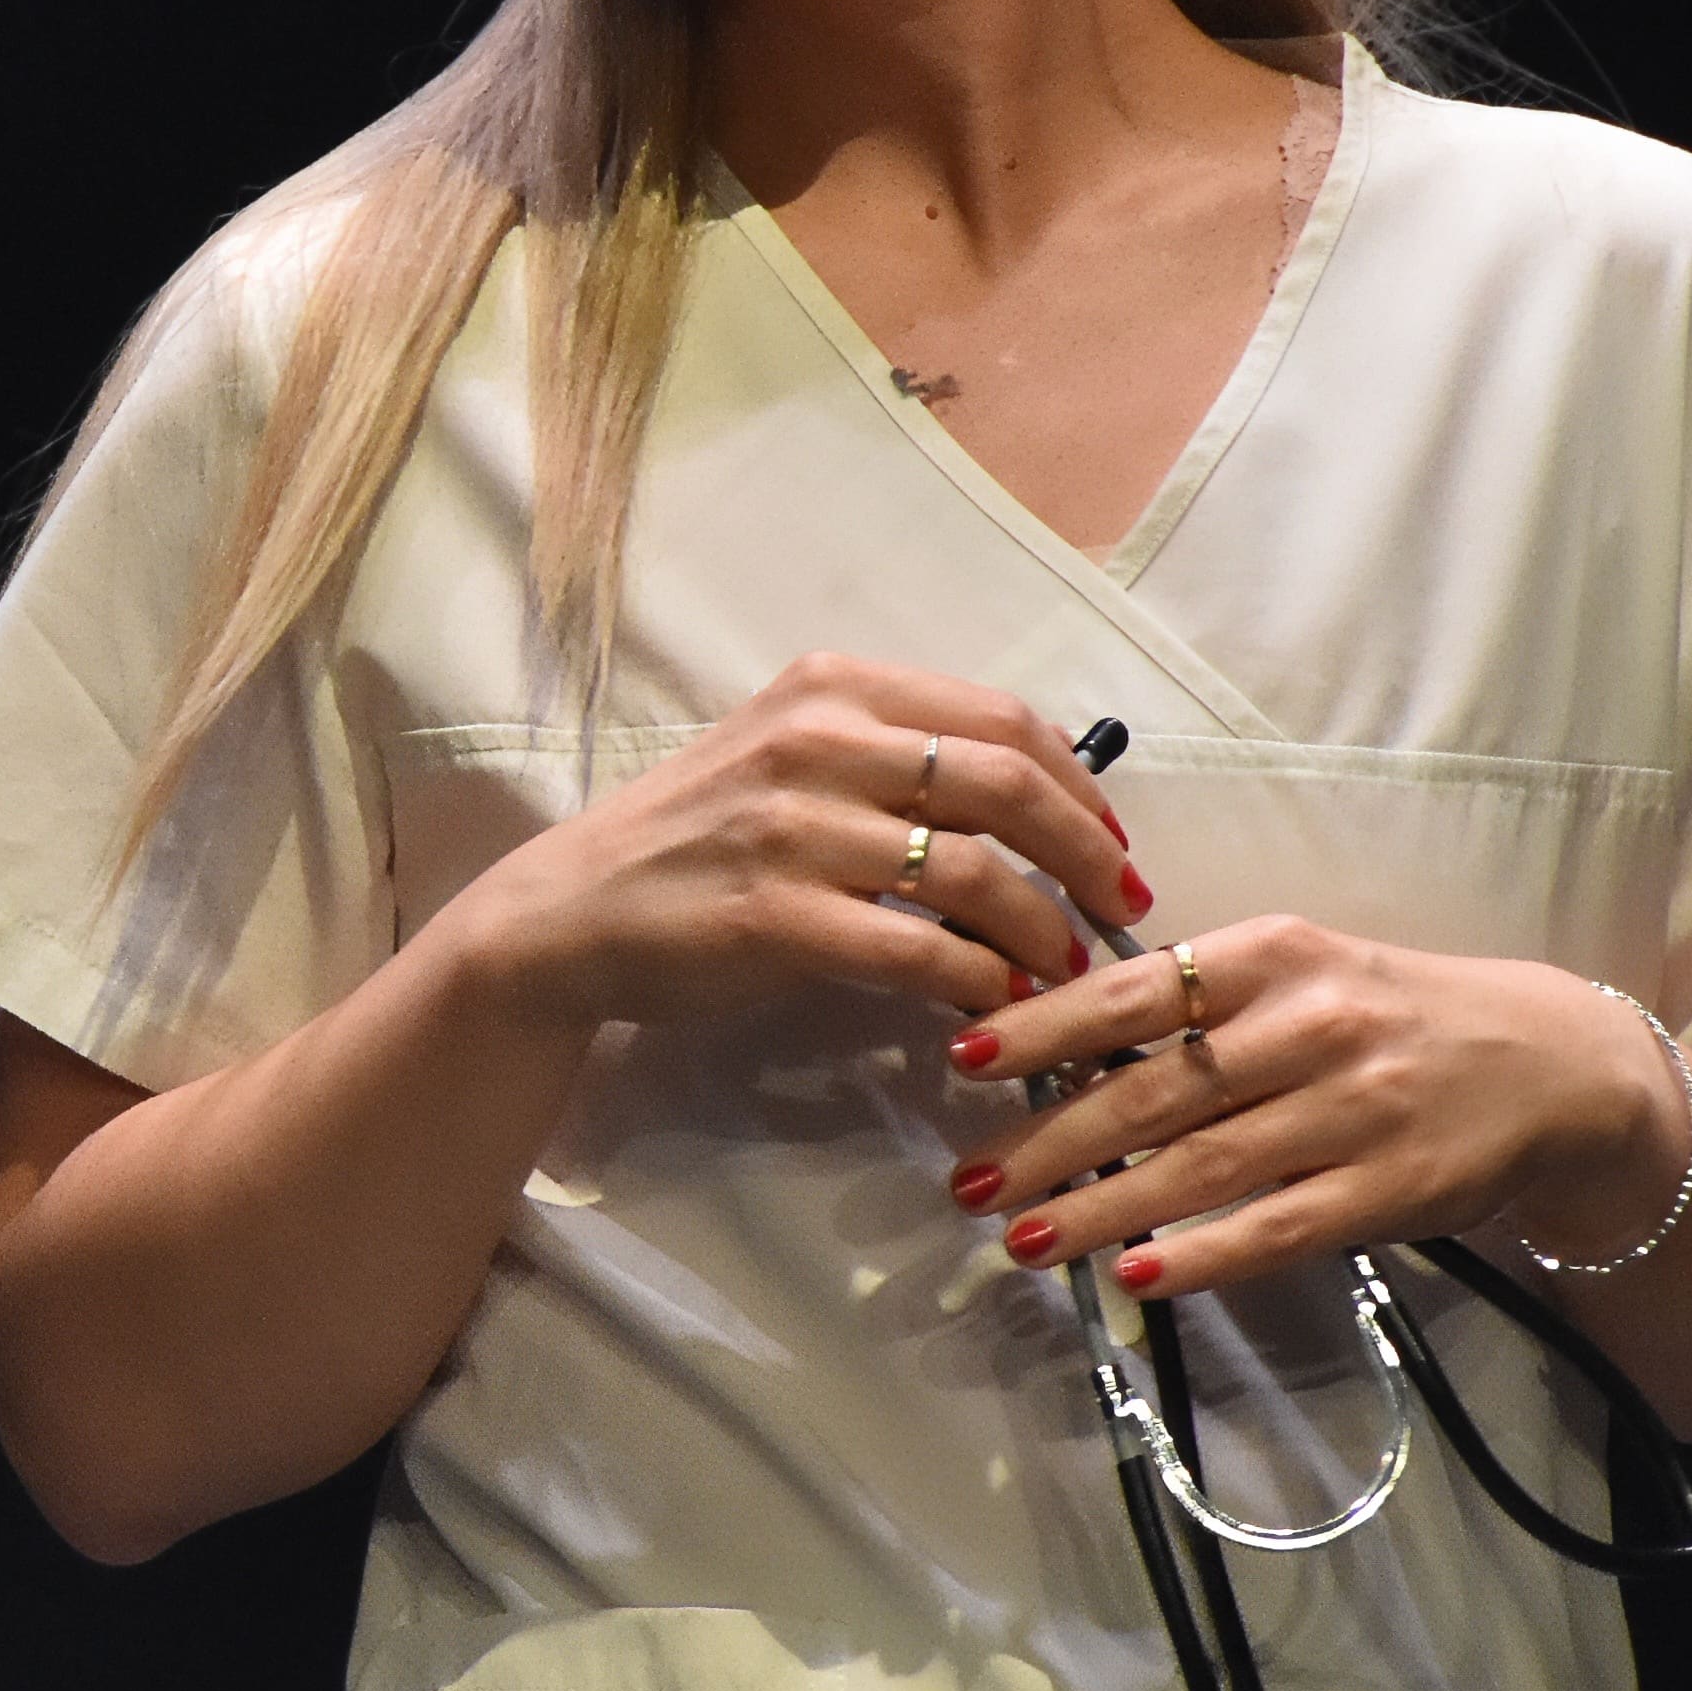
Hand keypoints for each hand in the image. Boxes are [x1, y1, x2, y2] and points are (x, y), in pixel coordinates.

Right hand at [441, 655, 1154, 1038]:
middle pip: (1005, 782)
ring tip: (1063, 968)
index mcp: (833, 689)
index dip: (1083, 786)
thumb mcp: (790, 758)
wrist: (571, 914)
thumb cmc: (694, 840)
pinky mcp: (774, 913)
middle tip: (1120, 908)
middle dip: (1086, 853)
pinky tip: (996, 1001)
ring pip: (971, 869)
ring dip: (1042, 927)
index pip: (1003, 719)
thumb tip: (1034, 795)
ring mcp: (792, 826)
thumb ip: (894, 757)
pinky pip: (915, 949)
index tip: (1112, 844)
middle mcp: (816, 740)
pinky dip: (976, 979)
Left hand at [937, 919, 1678, 1301]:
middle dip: (1050, 1139)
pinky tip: (1135, 1274)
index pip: (1136, 989)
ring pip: (1201, 1167)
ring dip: (1101, 1209)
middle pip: (1154, 1089)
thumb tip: (1059, 1042)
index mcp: (1275, 954)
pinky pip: (1276, 1227)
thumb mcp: (1300, 973)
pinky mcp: (1390, 1190)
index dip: (1044, 1024)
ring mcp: (1354, 1111)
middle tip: (971, 1180)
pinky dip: (1201, 1255)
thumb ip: (1198, 1002)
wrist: (1551, 1067)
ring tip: (1023, 1238)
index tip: (965, 1054)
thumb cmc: (1392, 1016)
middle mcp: (1312, 1026)